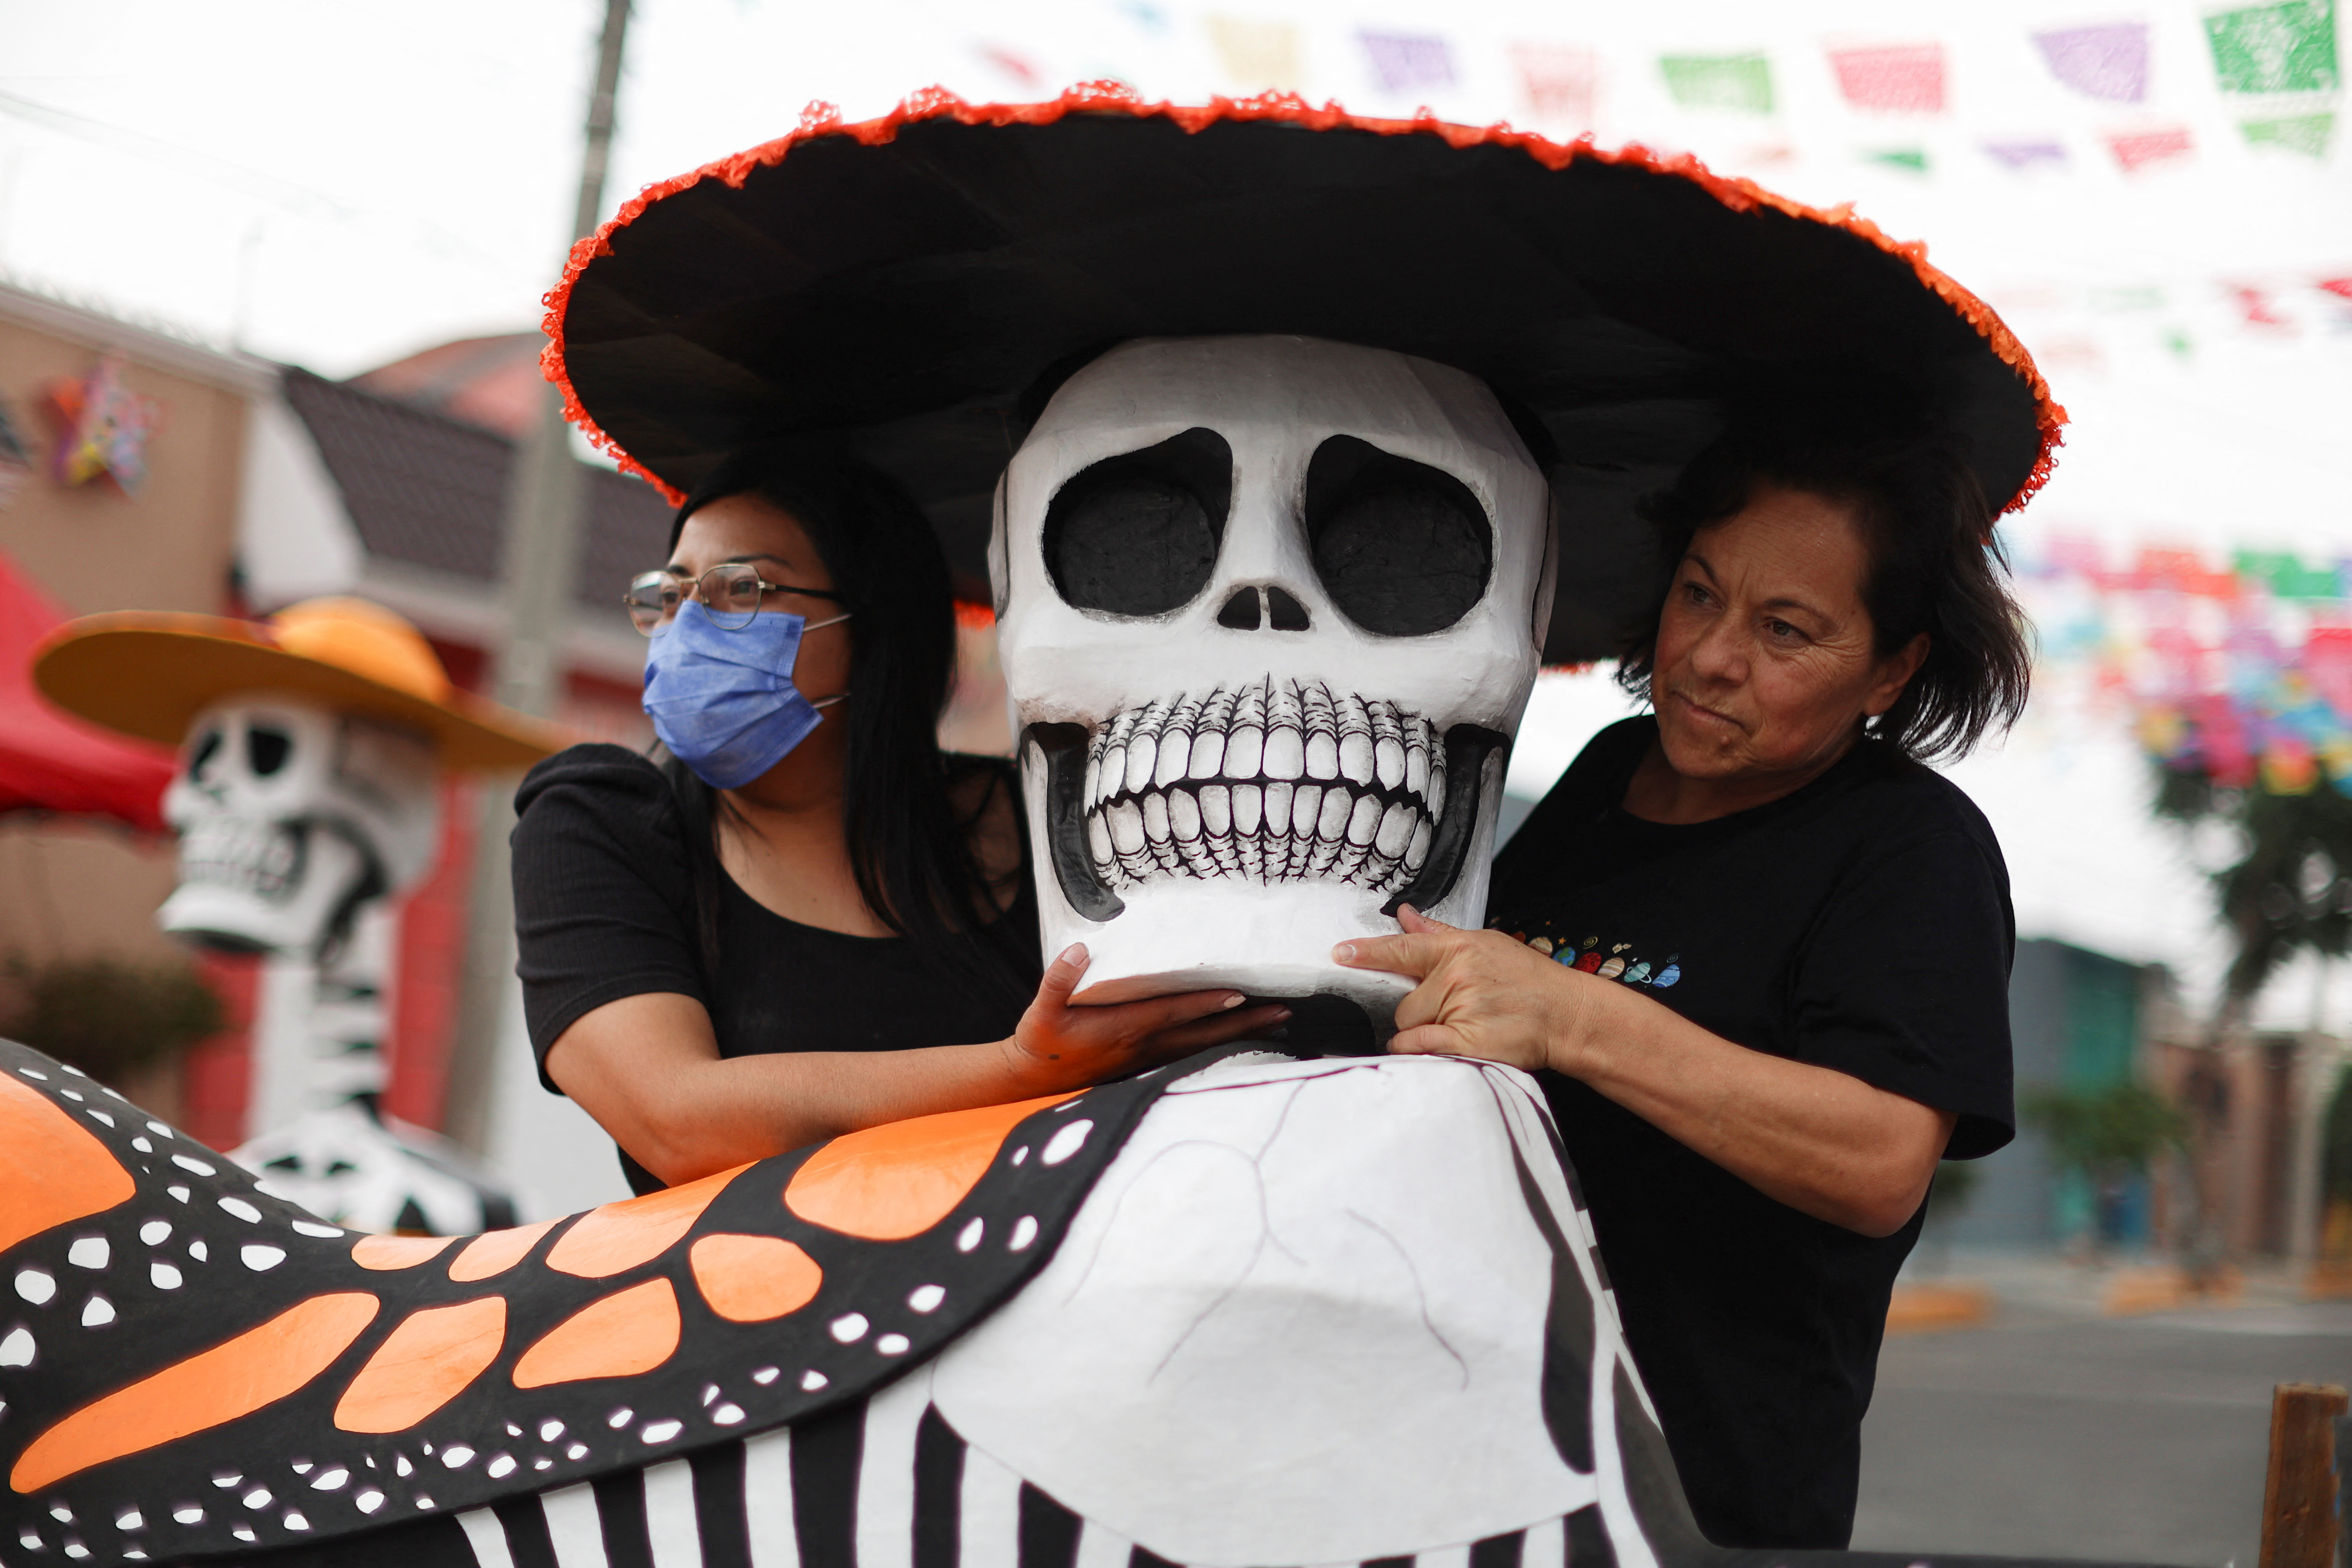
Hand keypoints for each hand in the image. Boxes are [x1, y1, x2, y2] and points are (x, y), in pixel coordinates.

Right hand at [1000, 943, 1290, 1094]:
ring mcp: (1150, 1057)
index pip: (1172, 1011)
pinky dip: (1223, 1046)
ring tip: (1277, 1023)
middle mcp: (1145, 1045)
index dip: (1204, 1003)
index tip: (1238, 994)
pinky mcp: (1149, 1064)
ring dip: (1242, 1034)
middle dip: (1244, 1022)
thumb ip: (1058, 979)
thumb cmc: (1040, 1040)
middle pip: (1204, 1033)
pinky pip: (1195, 1053)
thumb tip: (1078, 950)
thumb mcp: (1041, 1009)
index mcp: (1124, 1028)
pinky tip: (1243, 1040)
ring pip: (1205, 1045)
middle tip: (1284, 1011)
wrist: (1032, 1078)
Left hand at [1332, 905, 1600, 1071]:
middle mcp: (1456, 977)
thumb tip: (1405, 916)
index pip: (1402, 948)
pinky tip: (1438, 1046)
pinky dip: (1419, 1049)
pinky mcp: (1466, 1042)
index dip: (1367, 952)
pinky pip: (1420, 1046)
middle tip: (1450, 1011)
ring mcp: (1461, 1009)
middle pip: (1401, 1000)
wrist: (1566, 1015)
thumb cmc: (1528, 981)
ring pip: (1409, 1024)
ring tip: (1458, 1027)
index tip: (1340, 954)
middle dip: (1416, 1009)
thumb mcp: (1486, 945)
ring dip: (1421, 1031)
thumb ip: (1439, 936)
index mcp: (1458, 950)